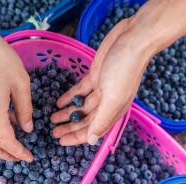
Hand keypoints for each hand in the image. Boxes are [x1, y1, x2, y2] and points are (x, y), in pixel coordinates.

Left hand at [50, 18, 154, 145]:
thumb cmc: (125, 69)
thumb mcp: (112, 98)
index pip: (92, 130)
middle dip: (69, 127)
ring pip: (81, 106)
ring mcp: (101, 89)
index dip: (77, 137)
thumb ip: (101, 120)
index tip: (61, 142)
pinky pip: (80, 91)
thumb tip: (92, 141)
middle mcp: (107, 103)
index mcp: (113, 111)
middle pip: (85, 120)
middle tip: (53, 132)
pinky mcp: (95, 76)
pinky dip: (69, 97)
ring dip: (67, 113)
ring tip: (52, 119)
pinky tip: (59, 102)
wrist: (133, 40)